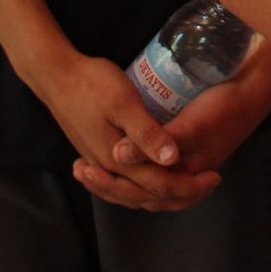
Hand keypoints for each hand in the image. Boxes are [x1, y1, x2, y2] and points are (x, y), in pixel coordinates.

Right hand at [37, 53, 218, 213]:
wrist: (55, 77)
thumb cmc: (92, 83)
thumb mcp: (124, 103)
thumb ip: (147, 133)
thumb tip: (172, 160)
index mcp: (118, 160)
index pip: (160, 186)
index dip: (190, 185)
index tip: (215, 175)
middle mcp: (108, 168)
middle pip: (148, 195)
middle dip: (182, 193)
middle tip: (209, 181)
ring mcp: (99, 162)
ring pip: (134, 192)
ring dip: (162, 193)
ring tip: (187, 184)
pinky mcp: (95, 153)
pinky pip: (123, 182)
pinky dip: (142, 186)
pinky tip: (151, 175)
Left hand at [75, 43, 270, 208]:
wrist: (257, 87)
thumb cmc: (225, 105)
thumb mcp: (190, 124)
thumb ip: (154, 141)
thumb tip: (117, 155)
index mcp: (187, 175)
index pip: (142, 192)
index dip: (112, 184)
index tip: (85, 169)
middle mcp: (188, 173)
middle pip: (144, 192)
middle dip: (111, 184)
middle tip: (82, 170)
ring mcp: (192, 161)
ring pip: (151, 181)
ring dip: (123, 177)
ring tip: (95, 165)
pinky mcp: (192, 146)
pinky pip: (158, 166)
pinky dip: (138, 165)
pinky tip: (126, 150)